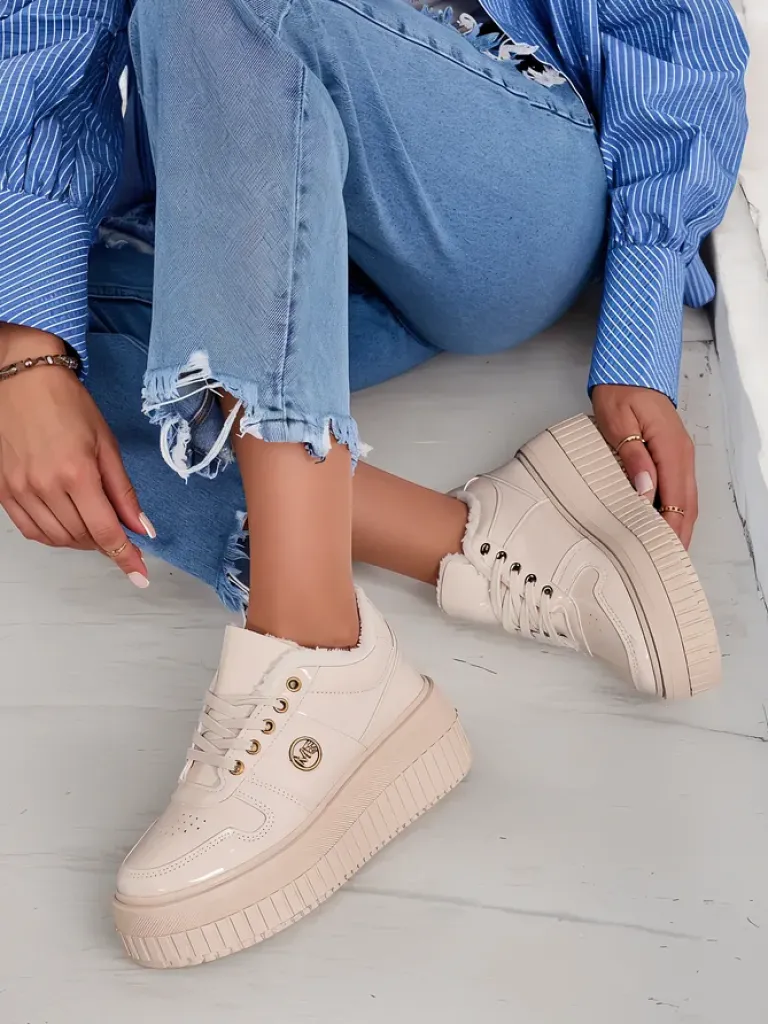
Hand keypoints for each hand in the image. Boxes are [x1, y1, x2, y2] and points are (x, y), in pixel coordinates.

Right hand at [0, 326, 150, 584]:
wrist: (20, 378)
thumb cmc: (66, 403)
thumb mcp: (106, 444)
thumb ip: (123, 491)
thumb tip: (142, 527)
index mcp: (77, 474)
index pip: (106, 532)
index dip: (125, 557)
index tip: (139, 574)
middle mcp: (45, 487)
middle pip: (83, 538)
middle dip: (106, 543)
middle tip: (120, 534)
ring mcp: (20, 490)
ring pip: (57, 539)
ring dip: (81, 541)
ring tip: (94, 525)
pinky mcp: (3, 491)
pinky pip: (31, 530)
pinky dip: (53, 536)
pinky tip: (67, 523)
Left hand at [591, 384, 696, 548]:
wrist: (630, 369)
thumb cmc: (621, 391)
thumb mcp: (618, 421)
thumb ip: (632, 456)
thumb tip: (645, 490)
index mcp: (671, 448)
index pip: (676, 500)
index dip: (670, 529)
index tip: (659, 553)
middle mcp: (682, 455)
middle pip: (687, 506)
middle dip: (678, 536)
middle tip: (663, 564)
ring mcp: (681, 455)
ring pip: (686, 500)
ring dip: (678, 526)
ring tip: (663, 553)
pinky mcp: (673, 455)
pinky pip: (679, 489)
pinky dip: (674, 511)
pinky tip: (661, 524)